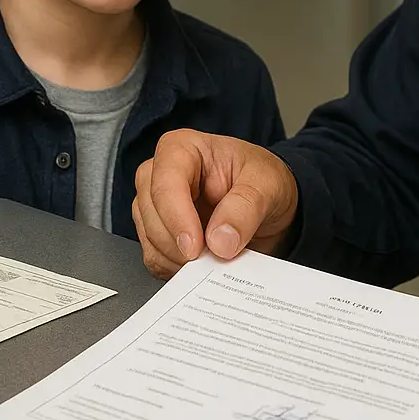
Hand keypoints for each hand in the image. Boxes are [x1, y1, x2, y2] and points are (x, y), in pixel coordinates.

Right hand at [132, 129, 300, 278]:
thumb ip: (245, 208)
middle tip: (216, 256)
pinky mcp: (156, 235)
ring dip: (182, 259)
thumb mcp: (267, 185)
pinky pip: (156, 260)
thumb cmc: (262, 181)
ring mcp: (154, 206)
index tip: (196, 247)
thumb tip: (220, 241)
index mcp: (182, 149)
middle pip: (151, 214)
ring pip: (150, 241)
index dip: (177, 218)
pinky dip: (179, 270)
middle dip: (181, 244)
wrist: (268, 206)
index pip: (165, 183)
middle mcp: (160, 174)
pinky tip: (205, 264)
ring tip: (218, 257)